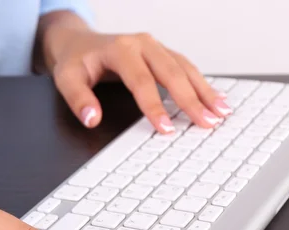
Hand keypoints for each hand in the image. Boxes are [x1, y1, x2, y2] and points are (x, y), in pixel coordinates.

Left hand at [39, 13, 231, 133]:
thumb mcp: (67, 79)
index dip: (155, 106)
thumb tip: (92, 119)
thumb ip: (78, 99)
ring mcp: (155, 46)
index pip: (141, 81)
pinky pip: (185, 67)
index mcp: (121, 49)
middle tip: (208, 122)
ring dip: (204, 90)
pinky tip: (214, 98)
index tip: (167, 128)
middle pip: (172, 72)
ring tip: (221, 112)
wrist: (78, 42)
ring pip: (185, 68)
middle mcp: (142, 44)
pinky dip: (201, 83)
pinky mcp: (162, 52)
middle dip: (191, 99)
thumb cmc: (75, 62)